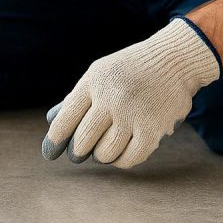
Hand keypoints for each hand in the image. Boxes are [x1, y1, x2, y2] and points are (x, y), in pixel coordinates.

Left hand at [43, 18, 220, 168]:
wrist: (173, 61)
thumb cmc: (128, 71)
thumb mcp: (98, 74)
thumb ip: (76, 98)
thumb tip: (52, 123)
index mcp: (93, 82)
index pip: (65, 120)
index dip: (54, 141)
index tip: (49, 154)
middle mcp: (111, 98)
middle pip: (83, 141)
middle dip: (77, 152)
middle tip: (78, 153)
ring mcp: (133, 115)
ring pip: (105, 154)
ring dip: (101, 156)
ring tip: (102, 149)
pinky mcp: (154, 130)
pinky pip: (129, 159)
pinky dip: (121, 160)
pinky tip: (120, 153)